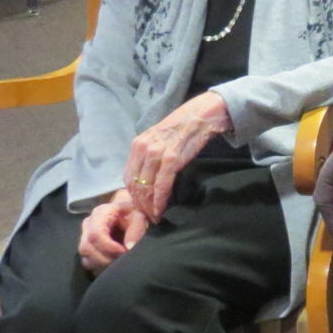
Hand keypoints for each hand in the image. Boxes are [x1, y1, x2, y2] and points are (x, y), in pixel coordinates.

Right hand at [77, 188, 149, 270]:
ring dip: (102, 264)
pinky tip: (113, 264)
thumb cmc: (133, 214)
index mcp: (100, 213)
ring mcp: (84, 236)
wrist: (128, 212)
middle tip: (123, 260)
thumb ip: (136, 231)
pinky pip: (88, 262)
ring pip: (85, 257)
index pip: (95, 234)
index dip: (109, 247)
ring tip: (119, 262)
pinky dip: (100, 267)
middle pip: (86, 248)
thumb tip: (129, 248)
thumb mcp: (140, 217)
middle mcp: (88, 224)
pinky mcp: (87, 247)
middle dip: (105, 258)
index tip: (124, 252)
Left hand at [122, 92, 232, 222]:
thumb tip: (149, 177)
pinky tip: (161, 210)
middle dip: (140, 205)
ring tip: (155, 218)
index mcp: (138, 144)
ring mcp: (156, 152)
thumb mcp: (161, 139)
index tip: (141, 209)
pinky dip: (160, 200)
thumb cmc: (185, 127)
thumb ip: (152, 156)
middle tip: (148, 219)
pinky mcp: (172, 158)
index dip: (133, 196)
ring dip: (149, 206)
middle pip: (135, 185)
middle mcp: (142, 148)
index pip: (128, 177)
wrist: (204, 113)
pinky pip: (161, 184)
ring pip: (146, 187)